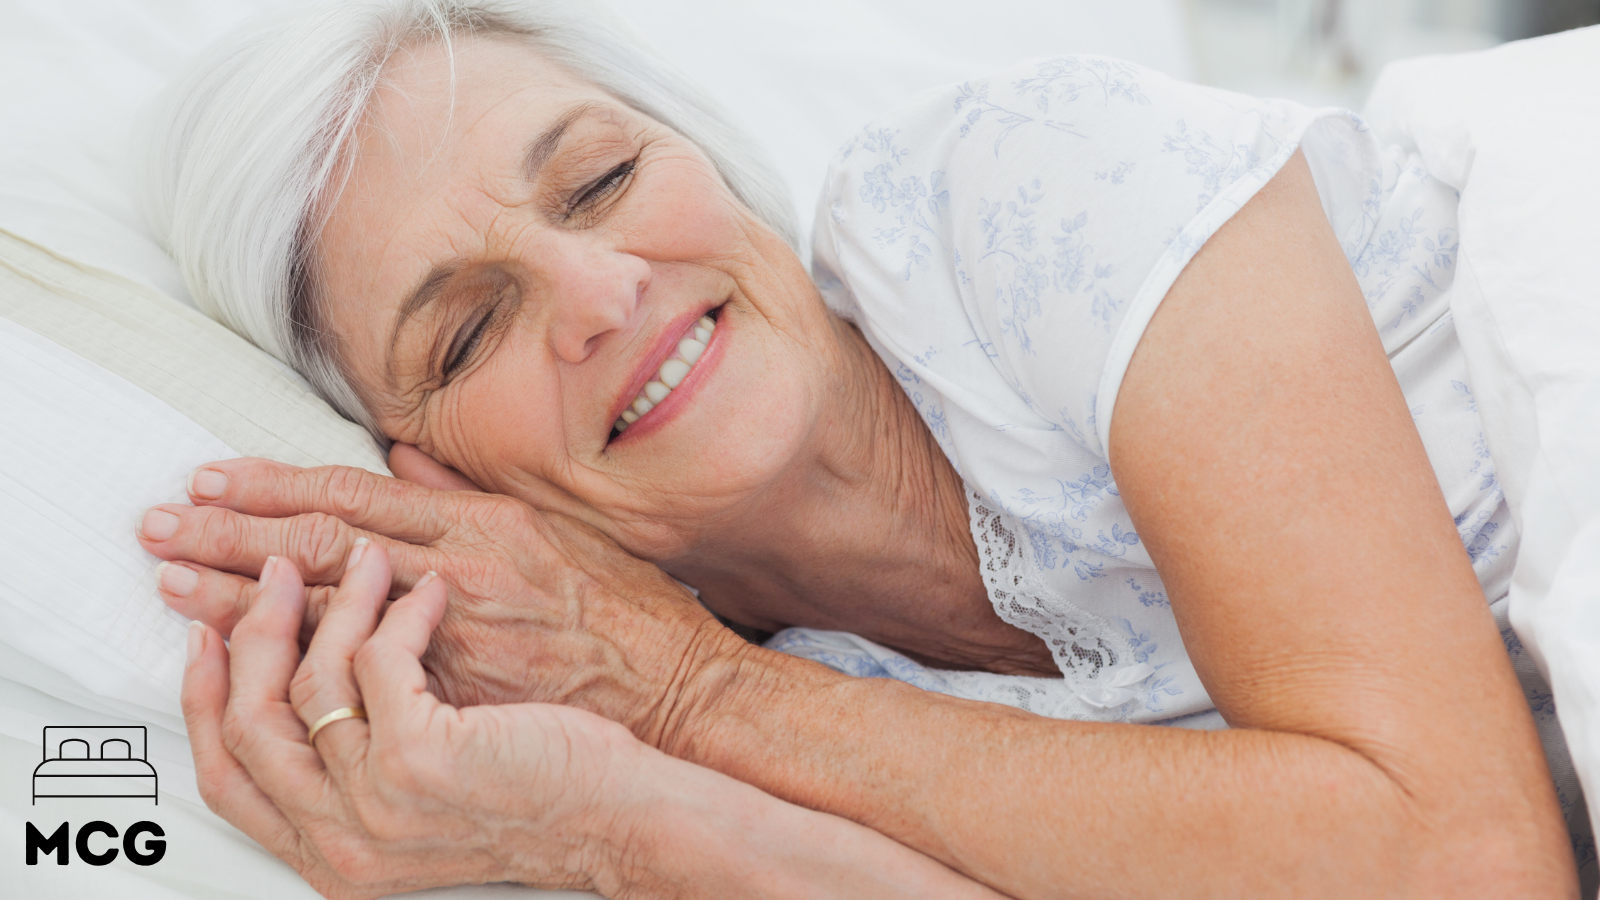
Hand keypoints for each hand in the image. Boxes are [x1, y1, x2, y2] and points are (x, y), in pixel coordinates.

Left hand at [141, 456, 738, 746]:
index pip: (351, 495)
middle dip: (229, 537)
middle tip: (158, 529)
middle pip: (321, 548)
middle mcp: (460, 574)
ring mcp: (454, 641)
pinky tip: (246, 665)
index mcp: (481, 522)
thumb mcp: (556, 522)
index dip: (271, 485)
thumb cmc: (622, 605)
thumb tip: (398, 457)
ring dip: (240, 600)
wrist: (673, 691)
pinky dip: (295, 666)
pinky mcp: (456, 700)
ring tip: (171, 588)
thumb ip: (466, 490)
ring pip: (326, 613)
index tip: (208, 478)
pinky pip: (359, 678)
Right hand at [182, 539, 647, 897]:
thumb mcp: (439, 780)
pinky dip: (401, 610)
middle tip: (251, 562)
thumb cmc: (548, 790)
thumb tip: (335, 653)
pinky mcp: (420, 754)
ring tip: (351, 552)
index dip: (205, 693)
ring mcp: (378, 795)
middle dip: (237, 627)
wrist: (625, 815)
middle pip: (243, 722)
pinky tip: (431, 588)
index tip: (203, 627)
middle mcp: (344, 831)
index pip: (229, 770)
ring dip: (325, 600)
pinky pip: (374, 659)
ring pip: (303, 680)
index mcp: (334, 841)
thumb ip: (376, 736)